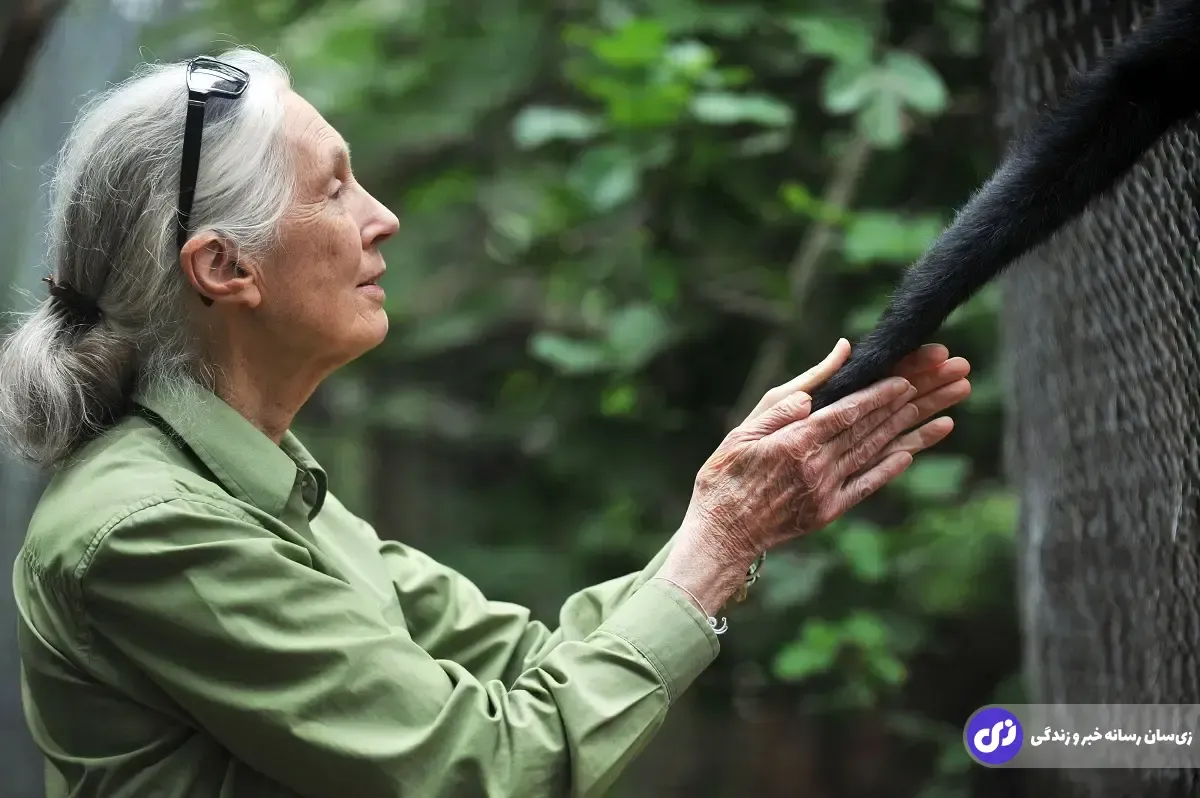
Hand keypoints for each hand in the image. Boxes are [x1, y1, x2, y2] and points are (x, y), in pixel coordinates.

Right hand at [686, 341, 970, 563]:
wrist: (720, 534)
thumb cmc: (727, 475)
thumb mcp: (748, 427)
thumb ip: (790, 395)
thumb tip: (828, 362)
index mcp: (797, 441)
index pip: (850, 411)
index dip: (883, 394)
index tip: (912, 377)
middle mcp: (819, 465)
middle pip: (875, 427)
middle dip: (917, 402)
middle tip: (951, 382)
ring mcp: (828, 490)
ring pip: (879, 452)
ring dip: (916, 431)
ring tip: (949, 413)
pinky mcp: (830, 511)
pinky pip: (867, 484)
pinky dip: (891, 467)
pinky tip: (912, 451)